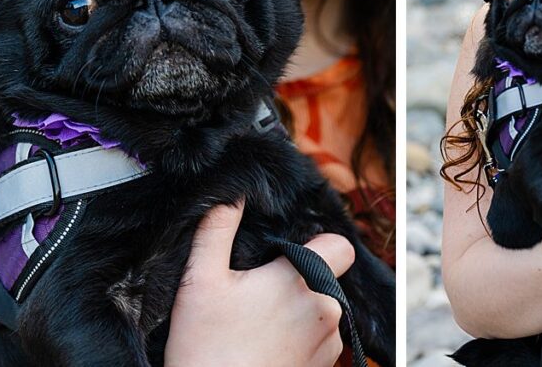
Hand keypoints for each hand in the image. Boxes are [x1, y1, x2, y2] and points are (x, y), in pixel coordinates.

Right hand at [165, 200, 352, 366]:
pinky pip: (321, 342)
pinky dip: (300, 341)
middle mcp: (327, 310)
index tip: (287, 256)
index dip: (319, 245)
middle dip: (300, 281)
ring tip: (258, 326)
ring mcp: (329, 345)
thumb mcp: (200, 281)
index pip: (340, 245)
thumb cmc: (206, 347)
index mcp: (304, 280)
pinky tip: (266, 348)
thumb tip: (232, 194)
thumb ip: (217, 230)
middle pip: (327, 279)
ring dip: (301, 313)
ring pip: (324, 311)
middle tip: (258, 295)